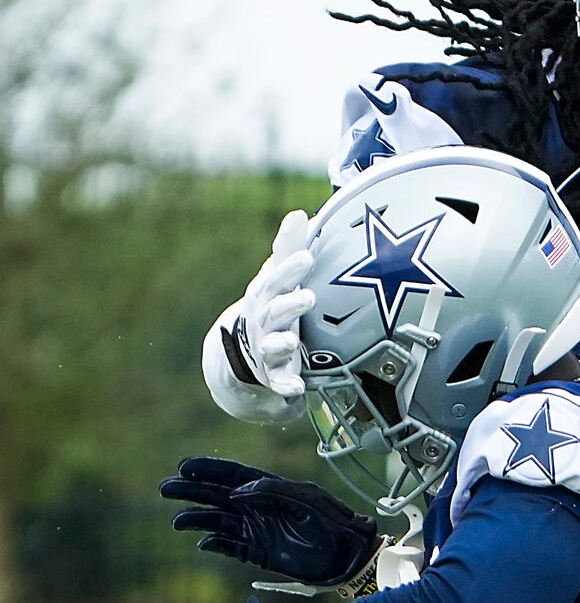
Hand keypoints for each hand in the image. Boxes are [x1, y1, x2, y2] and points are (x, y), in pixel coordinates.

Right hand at [162, 457, 379, 587]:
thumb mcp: (305, 499)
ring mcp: (256, 530)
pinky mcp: (259, 553)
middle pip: (217, 496)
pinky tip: (204, 542)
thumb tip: (237, 491)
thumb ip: (272, 491)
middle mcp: (257, 507)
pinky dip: (216, 544)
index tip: (184, 467)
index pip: (231, 475)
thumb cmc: (332, 521)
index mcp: (268, 488)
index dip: (207, 470)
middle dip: (191, 491)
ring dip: (197, 519)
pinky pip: (230, 546)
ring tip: (178, 521)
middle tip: (166, 488)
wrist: (347, 555)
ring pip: (218, 521)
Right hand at [234, 210, 316, 400]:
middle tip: (307, 297)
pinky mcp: (274, 375)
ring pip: (272, 346)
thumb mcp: (278, 279)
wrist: (249, 353)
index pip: (277, 279)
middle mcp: (263, 321)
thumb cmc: (272, 307)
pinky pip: (279, 382)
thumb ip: (289, 249)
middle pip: (274, 311)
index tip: (307, 257)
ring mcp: (267, 349)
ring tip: (293, 342)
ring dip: (282, 344)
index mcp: (267, 295)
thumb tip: (299, 213)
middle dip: (289, 304)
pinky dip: (286, 386)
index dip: (289, 269)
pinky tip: (299, 389)